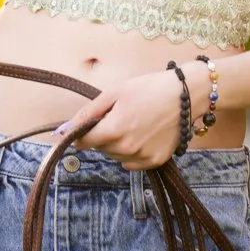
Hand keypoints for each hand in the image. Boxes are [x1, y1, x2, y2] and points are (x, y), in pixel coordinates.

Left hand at [57, 66, 190, 170]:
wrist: (186, 95)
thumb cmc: (148, 88)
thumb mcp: (114, 93)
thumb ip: (88, 113)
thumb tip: (63, 130)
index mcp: (114, 130)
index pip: (83, 142)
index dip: (82, 132)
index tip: (90, 124)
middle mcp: (127, 148)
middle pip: (100, 148)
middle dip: (103, 134)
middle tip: (119, 115)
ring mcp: (142, 157)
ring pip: (116, 155)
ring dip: (117, 143)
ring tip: (134, 122)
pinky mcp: (155, 162)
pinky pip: (131, 162)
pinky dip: (132, 151)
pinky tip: (143, 134)